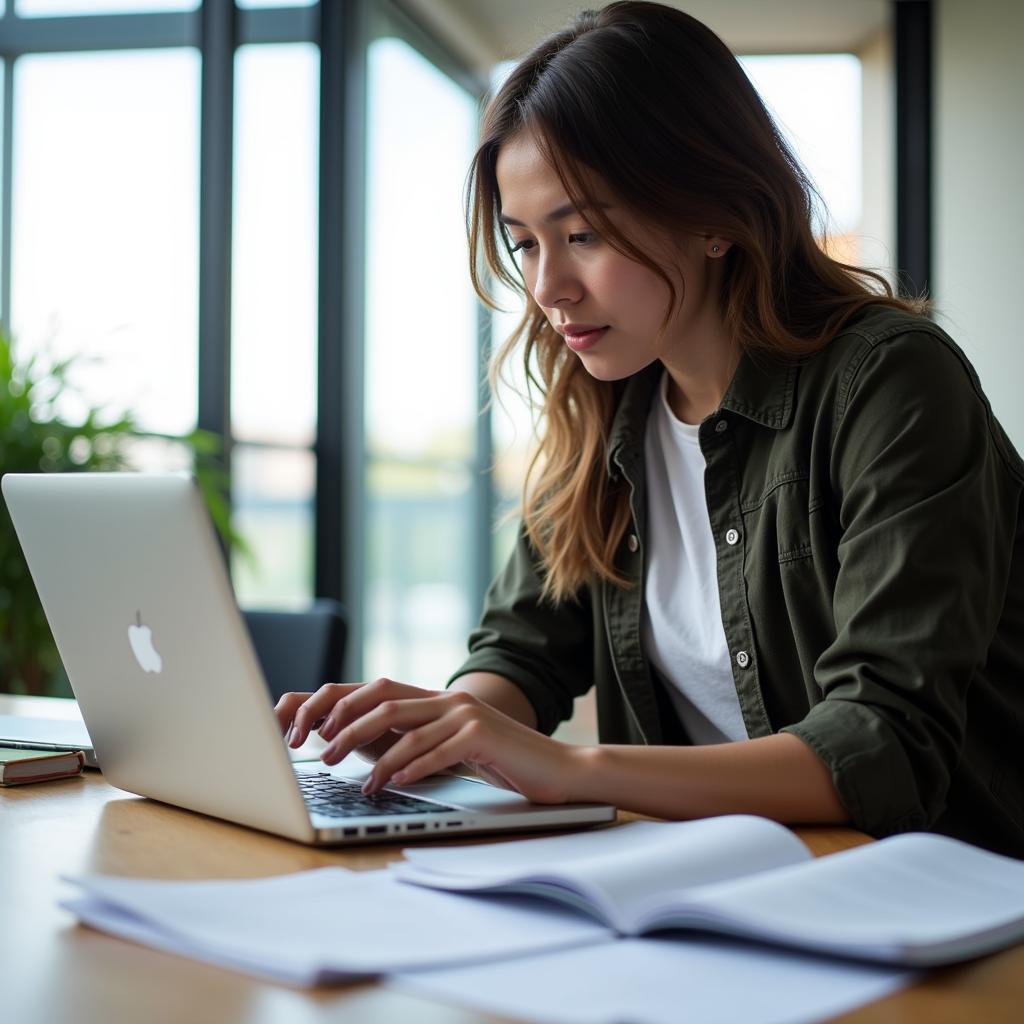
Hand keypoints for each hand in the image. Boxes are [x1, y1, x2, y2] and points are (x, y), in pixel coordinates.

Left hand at [277, 678, 582, 802]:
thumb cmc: (504, 761)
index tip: (315, 729)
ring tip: (361, 783)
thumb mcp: (456, 745)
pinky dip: (413, 767)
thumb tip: (372, 753)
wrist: (558, 768)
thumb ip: (422, 739)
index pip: (379, 689)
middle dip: (347, 727)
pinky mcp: (483, 736)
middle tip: (323, 753)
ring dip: (376, 759)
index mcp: (438, 699)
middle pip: (384, 703)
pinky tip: (396, 782)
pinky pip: (438, 751)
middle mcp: (449, 699)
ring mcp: (467, 714)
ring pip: (407, 730)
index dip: (343, 705)